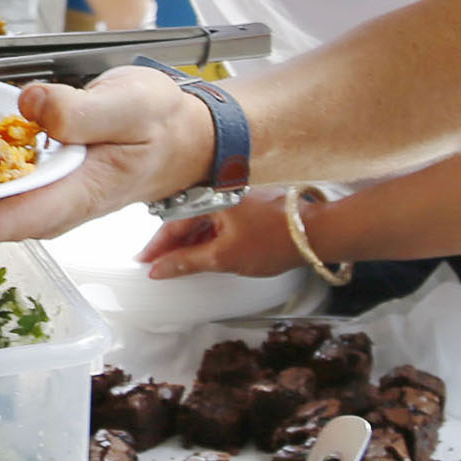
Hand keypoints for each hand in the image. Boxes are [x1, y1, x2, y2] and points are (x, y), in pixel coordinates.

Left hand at [0, 66, 215, 246]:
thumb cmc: (161, 121)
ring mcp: (54, 198)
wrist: (187, 134)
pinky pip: (5, 191)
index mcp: (82, 191)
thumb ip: (80, 110)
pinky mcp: (48, 184)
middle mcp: (62, 204)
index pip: (22, 217)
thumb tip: (31, 104)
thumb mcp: (128, 105)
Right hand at [139, 190, 320, 279]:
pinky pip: (218, 221)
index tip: (144, 262)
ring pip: (202, 222)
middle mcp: (220, 191)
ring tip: (177, 264)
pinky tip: (203, 253)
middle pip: (186, 220)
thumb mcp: (224, 257)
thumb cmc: (274, 241)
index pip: (173, 223)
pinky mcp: (248, 205)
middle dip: (171, 245)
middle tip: (155, 265)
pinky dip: (207, 238)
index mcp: (210, 197)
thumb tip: (160, 269)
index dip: (157, 247)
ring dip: (189, 243)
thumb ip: (187, 262)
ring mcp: (235, 197)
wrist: (316, 233)